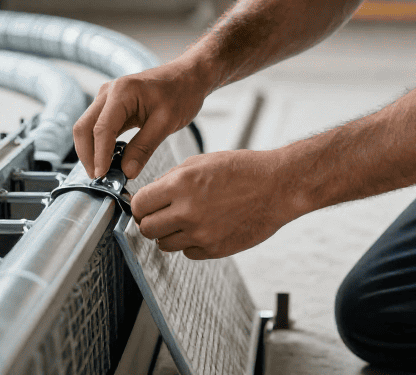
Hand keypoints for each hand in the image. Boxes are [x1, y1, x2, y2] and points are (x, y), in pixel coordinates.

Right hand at [74, 62, 211, 178]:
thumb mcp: (166, 123)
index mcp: (122, 92)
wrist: (188, 76)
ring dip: (90, 150)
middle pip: (83, 127)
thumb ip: (144, 148)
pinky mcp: (111, 105)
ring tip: (103, 172)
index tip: (102, 176)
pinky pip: (97, 127)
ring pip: (87, 128)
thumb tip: (126, 172)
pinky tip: (109, 160)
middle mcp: (108, 92)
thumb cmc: (181, 93)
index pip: (101, 129)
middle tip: (98, 178)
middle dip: (87, 155)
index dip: (99, 155)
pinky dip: (99, 144)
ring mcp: (107, 98)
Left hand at [131, 149, 304, 258]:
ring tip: (185, 221)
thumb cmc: (242, 170)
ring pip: (164, 245)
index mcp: (181, 185)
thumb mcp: (200, 163)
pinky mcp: (215, 249)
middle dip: (149, 222)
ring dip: (169, 235)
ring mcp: (201, 233)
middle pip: (146, 229)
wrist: (277, 187)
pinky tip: (204, 228)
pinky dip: (191, 243)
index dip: (139, 206)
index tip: (144, 206)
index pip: (138, 205)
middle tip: (160, 216)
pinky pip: (188, 253)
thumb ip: (170, 180)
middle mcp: (187, 211)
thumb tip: (148, 196)